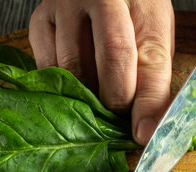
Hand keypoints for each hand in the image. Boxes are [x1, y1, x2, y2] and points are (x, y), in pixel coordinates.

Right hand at [29, 0, 174, 145]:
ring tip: (99, 102)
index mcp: (144, 4)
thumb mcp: (154, 35)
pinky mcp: (41, 19)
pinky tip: (77, 86)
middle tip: (119, 117)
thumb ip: (153, 75)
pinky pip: (47, 68)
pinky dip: (64, 87)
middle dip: (117, 101)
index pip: (150, 61)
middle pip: (112, 61)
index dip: (148, 104)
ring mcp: (66, 6)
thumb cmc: (133, 13)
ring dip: (88, 98)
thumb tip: (146, 126)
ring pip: (73, 69)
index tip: (143, 135)